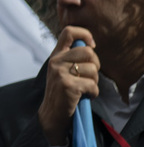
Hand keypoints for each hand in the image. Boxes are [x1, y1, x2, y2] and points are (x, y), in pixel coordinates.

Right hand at [38, 26, 99, 145]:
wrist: (51, 114)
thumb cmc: (62, 92)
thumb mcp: (62, 70)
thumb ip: (72, 57)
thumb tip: (90, 46)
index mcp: (56, 55)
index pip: (68, 32)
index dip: (84, 34)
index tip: (91, 45)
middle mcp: (56, 61)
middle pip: (88, 52)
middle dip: (95, 65)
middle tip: (89, 76)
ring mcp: (60, 73)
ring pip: (93, 70)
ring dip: (94, 82)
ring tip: (85, 88)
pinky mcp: (68, 86)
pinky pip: (93, 85)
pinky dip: (93, 93)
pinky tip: (85, 96)